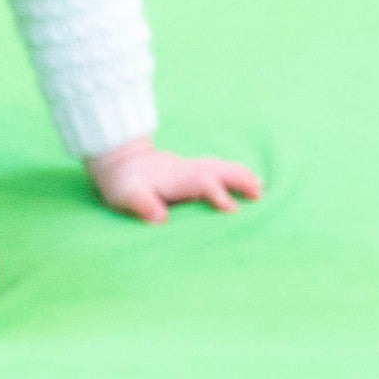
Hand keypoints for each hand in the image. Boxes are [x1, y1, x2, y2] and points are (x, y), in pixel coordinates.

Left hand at [87, 136, 264, 224]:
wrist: (118, 160)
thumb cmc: (122, 183)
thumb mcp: (126, 195)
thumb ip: (142, 204)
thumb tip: (160, 218)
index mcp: (175, 178)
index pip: (202, 183)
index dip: (217, 194)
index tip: (233, 210)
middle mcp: (186, 170)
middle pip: (218, 170)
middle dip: (239, 180)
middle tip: (260, 194)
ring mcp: (190, 168)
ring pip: (220, 167)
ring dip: (240, 175)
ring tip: (260, 188)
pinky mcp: (190, 171)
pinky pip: (217, 169)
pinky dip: (234, 173)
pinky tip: (246, 179)